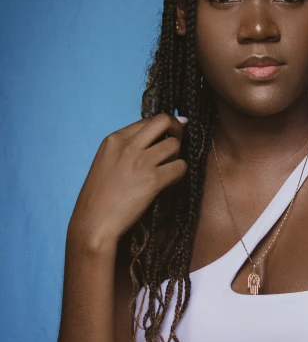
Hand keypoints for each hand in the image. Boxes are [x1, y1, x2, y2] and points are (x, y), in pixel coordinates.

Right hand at [68, 113, 187, 246]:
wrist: (94, 222)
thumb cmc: (99, 197)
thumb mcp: (106, 162)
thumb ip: (126, 148)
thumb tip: (155, 138)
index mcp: (114, 139)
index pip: (147, 120)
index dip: (162, 126)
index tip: (170, 133)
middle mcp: (128, 146)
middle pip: (163, 121)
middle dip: (176, 128)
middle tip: (179, 140)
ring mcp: (141, 162)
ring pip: (174, 145)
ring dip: (178, 155)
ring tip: (170, 166)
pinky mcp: (152, 180)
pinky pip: (180, 167)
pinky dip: (180, 172)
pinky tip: (172, 179)